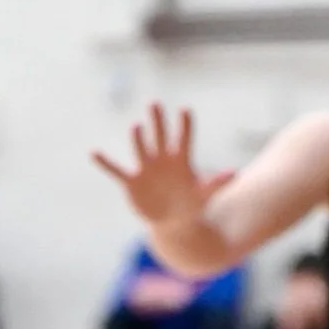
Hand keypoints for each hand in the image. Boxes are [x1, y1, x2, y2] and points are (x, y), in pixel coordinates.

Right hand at [92, 103, 229, 229]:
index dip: (184, 126)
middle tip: (155, 103)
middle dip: (158, 121)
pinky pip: (116, 170)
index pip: (183, 138)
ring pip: (140, 148)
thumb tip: (234, 173)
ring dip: (138, 138)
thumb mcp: (204, 196)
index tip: (185, 111)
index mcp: (180, 159)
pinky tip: (93, 152)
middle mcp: (161, 158)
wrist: (173, 224)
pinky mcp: (132, 182)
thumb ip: (216, 183)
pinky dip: (105, 163)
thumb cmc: (191, 206)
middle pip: (159, 135)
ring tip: (136, 126)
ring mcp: (145, 168)